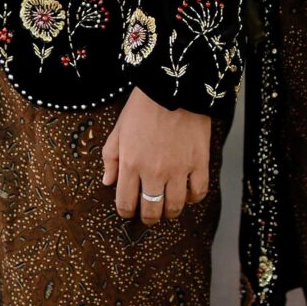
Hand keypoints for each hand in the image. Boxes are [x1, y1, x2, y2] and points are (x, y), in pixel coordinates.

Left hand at [101, 86, 211, 225]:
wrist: (173, 88)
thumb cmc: (143, 107)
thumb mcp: (118, 130)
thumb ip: (111, 158)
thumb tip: (108, 181)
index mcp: (131, 164)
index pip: (125, 203)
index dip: (126, 212)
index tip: (128, 211)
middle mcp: (154, 172)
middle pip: (151, 210)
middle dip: (148, 218)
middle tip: (149, 216)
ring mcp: (178, 169)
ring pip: (174, 206)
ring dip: (169, 212)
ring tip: (168, 208)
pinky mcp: (199, 163)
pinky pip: (198, 192)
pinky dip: (193, 198)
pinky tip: (188, 194)